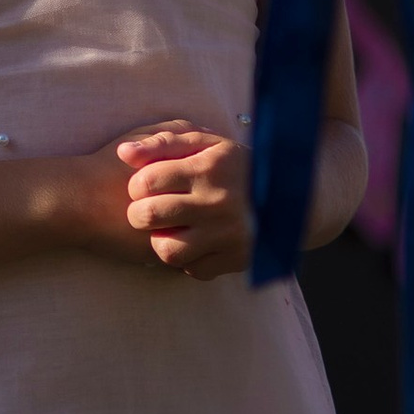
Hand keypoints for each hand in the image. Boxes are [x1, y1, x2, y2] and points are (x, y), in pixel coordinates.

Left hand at [119, 125, 252, 282]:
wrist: (291, 195)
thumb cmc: (235, 165)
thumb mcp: (205, 143)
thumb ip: (162, 143)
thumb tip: (123, 153)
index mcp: (208, 168)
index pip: (147, 181)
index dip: (137, 185)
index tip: (145, 186)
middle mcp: (218, 202)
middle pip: (150, 216)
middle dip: (139, 214)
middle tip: (147, 211)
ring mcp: (228, 234)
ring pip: (167, 251)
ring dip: (161, 241)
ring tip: (169, 229)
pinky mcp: (237, 259)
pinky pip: (194, 269)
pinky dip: (189, 259)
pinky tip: (195, 242)